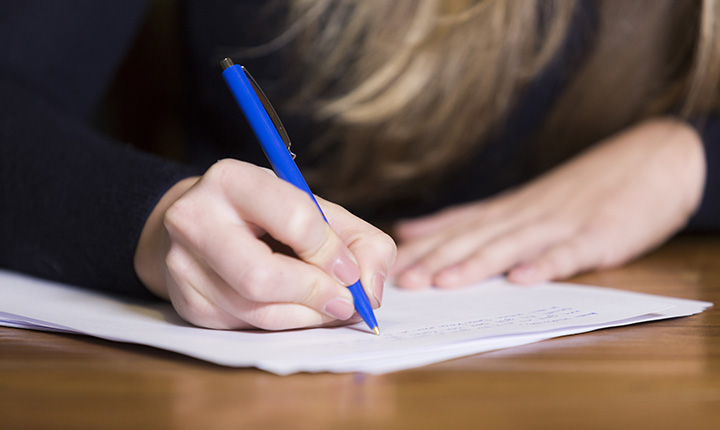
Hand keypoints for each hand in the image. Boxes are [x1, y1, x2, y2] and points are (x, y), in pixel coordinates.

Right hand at [134, 159, 395, 329]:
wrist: (203, 223)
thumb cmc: (269, 214)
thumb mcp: (315, 208)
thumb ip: (360, 241)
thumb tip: (370, 291)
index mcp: (232, 180)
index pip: (294, 220)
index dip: (331, 252)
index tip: (350, 271)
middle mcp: (195, 218)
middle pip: (262, 277)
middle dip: (316, 294)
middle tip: (346, 302)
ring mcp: (183, 264)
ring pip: (256, 310)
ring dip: (306, 315)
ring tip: (327, 305)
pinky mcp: (187, 302)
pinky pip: (247, 326)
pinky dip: (285, 322)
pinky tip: (297, 307)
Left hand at [390, 118, 704, 287]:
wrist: (651, 160)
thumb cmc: (578, 189)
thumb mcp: (515, 202)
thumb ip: (464, 219)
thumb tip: (410, 230)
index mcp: (504, 211)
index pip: (452, 231)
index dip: (418, 250)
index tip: (383, 267)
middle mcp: (524, 215)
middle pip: (474, 239)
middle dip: (436, 261)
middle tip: (402, 282)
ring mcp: (560, 224)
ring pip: (512, 245)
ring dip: (478, 264)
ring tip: (446, 282)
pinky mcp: (598, 234)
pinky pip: (569, 252)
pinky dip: (547, 265)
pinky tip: (524, 279)